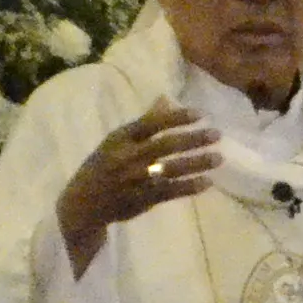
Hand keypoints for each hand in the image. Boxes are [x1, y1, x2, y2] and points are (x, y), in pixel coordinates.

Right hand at [55, 101, 218, 274]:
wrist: (83, 203)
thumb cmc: (103, 166)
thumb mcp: (116, 141)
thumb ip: (144, 123)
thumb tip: (165, 99)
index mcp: (120, 139)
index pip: (152, 124)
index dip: (177, 118)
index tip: (201, 114)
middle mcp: (128, 158)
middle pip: (166, 146)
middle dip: (194, 139)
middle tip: (217, 134)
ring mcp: (135, 180)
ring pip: (172, 169)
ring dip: (198, 163)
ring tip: (219, 158)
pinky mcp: (142, 199)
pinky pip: (170, 191)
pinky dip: (190, 187)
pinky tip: (207, 182)